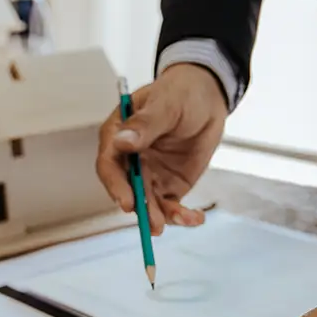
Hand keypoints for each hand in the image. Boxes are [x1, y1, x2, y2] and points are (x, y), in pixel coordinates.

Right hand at [95, 64, 227, 233]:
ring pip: (149, 202)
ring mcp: (150, 174)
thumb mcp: (165, 104)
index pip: (109, 165)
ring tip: (180, 220)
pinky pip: (171, 205)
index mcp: (118, 136)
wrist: (207, 97)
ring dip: (160, 216)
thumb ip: (144, 125)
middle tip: (152, 223)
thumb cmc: (180, 93)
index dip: (116, 185)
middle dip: (141, 208)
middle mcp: (130, 160)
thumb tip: (122, 142)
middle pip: (129, 189)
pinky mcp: (170, 184)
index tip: (128, 202)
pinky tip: (195, 218)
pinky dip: (181, 215)